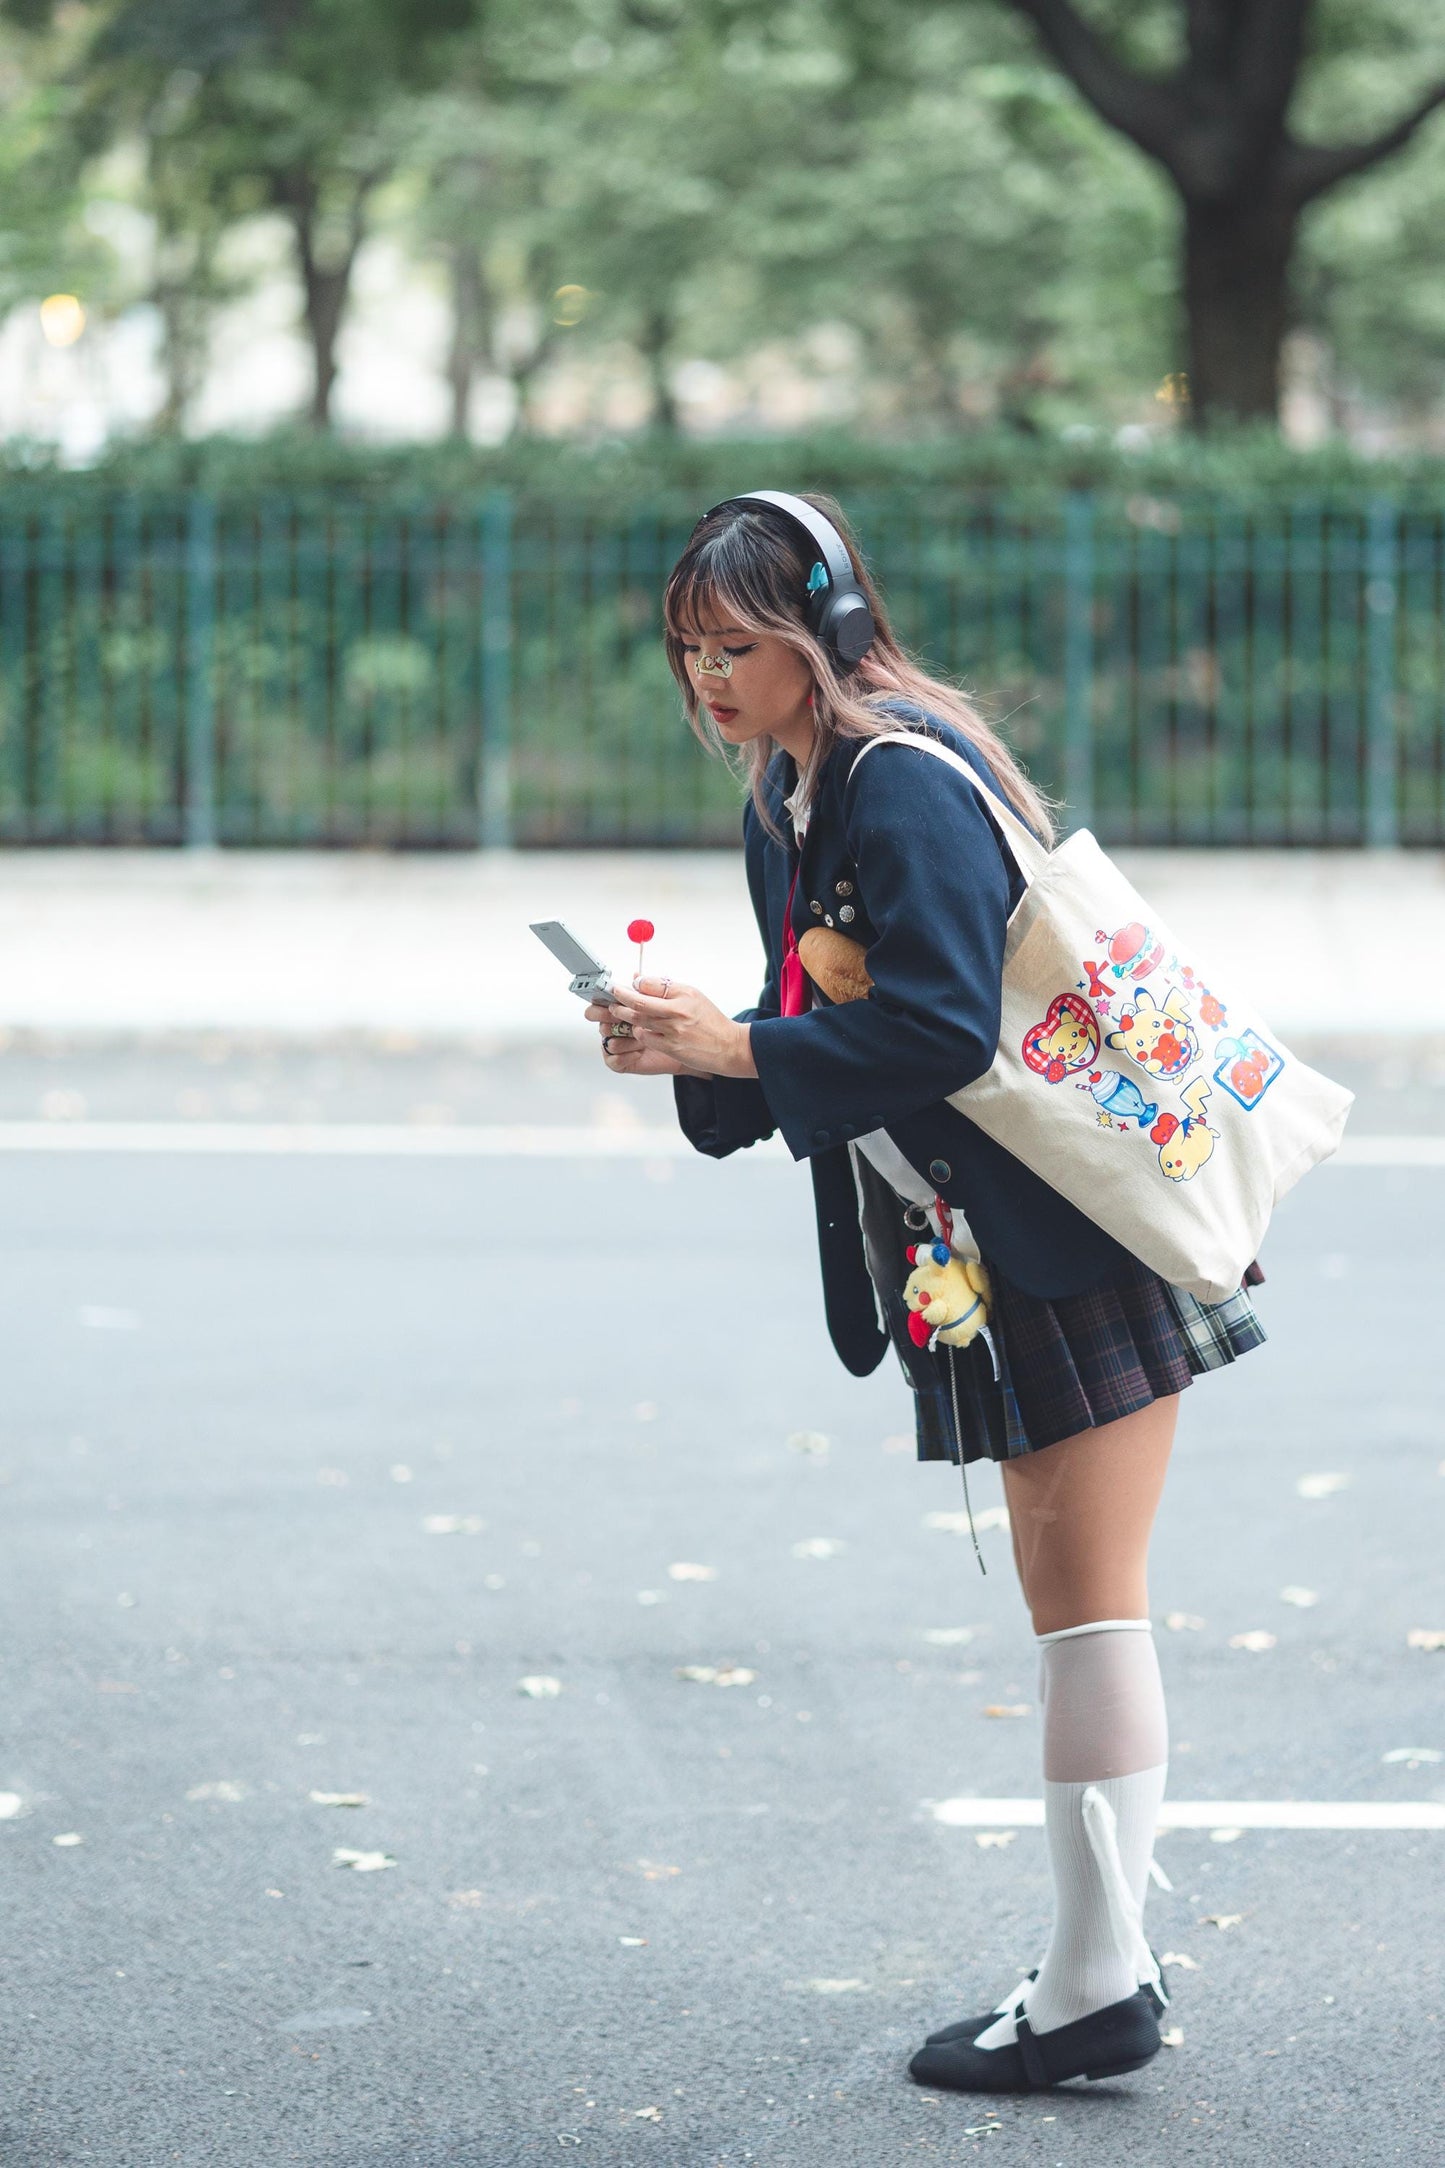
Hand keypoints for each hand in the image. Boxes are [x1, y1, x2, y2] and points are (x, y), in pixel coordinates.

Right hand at [584, 995, 693, 1075]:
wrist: (683, 1047)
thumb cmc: (670, 1025)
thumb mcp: (662, 1003)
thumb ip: (647, 990)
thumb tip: (637, 976)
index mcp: (619, 1009)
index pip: (598, 1004)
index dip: (602, 1004)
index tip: (614, 1002)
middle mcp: (615, 1026)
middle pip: (600, 1023)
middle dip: (612, 1021)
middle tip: (627, 1020)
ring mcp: (616, 1044)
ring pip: (611, 1041)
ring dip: (628, 1040)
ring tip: (644, 1039)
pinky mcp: (619, 1061)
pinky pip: (615, 1060)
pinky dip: (628, 1055)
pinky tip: (640, 1051)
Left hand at [602, 975, 756, 1078]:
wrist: (728, 1046)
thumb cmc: (710, 1020)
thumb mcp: (692, 996)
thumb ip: (666, 988)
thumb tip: (640, 980)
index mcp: (683, 995)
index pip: (649, 984)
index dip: (632, 984)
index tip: (623, 985)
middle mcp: (677, 1012)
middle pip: (639, 1003)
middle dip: (620, 999)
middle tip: (612, 997)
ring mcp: (673, 1031)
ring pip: (639, 1021)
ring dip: (625, 1016)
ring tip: (618, 1012)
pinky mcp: (671, 1048)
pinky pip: (646, 1038)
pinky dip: (639, 1032)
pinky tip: (638, 1029)